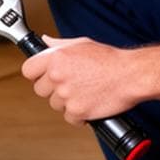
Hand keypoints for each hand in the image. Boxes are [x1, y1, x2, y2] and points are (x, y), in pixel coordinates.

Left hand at [20, 36, 140, 123]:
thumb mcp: (82, 44)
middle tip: (71, 84)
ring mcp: (66, 95)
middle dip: (53, 89)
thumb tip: (44, 42)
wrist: (131, 75)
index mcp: (55, 57)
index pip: (28, 70)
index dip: (36, 74)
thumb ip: (59, 45)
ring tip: (85, 92)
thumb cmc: (109, 59)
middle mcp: (57, 76)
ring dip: (66, 102)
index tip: (44, 76)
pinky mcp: (77, 111)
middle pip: (40, 90)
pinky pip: (69, 118)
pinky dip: (78, 115)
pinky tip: (89, 103)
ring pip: (55, 105)